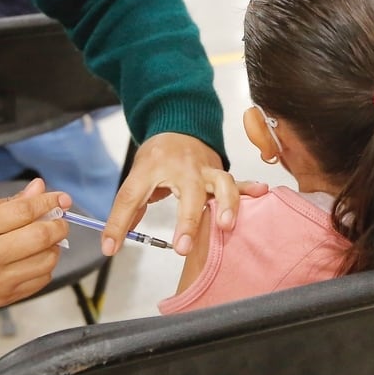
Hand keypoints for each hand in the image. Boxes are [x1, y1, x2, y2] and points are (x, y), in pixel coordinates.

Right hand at [0, 178, 70, 311]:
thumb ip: (10, 202)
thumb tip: (39, 189)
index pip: (25, 211)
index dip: (49, 201)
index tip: (61, 198)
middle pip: (41, 237)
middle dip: (59, 224)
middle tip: (58, 219)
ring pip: (46, 261)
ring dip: (53, 247)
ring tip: (44, 240)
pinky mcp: (4, 298)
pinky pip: (40, 281)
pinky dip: (44, 266)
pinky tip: (34, 258)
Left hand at [103, 133, 245, 256]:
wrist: (179, 126)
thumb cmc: (158, 156)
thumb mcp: (137, 176)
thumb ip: (128, 209)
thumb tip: (113, 242)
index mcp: (151, 168)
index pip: (130, 197)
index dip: (118, 223)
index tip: (111, 247)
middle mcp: (182, 167)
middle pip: (187, 192)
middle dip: (187, 221)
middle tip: (182, 248)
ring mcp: (205, 169)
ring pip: (221, 182)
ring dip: (226, 203)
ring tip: (226, 225)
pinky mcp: (220, 172)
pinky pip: (238, 181)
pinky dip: (250, 189)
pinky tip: (262, 193)